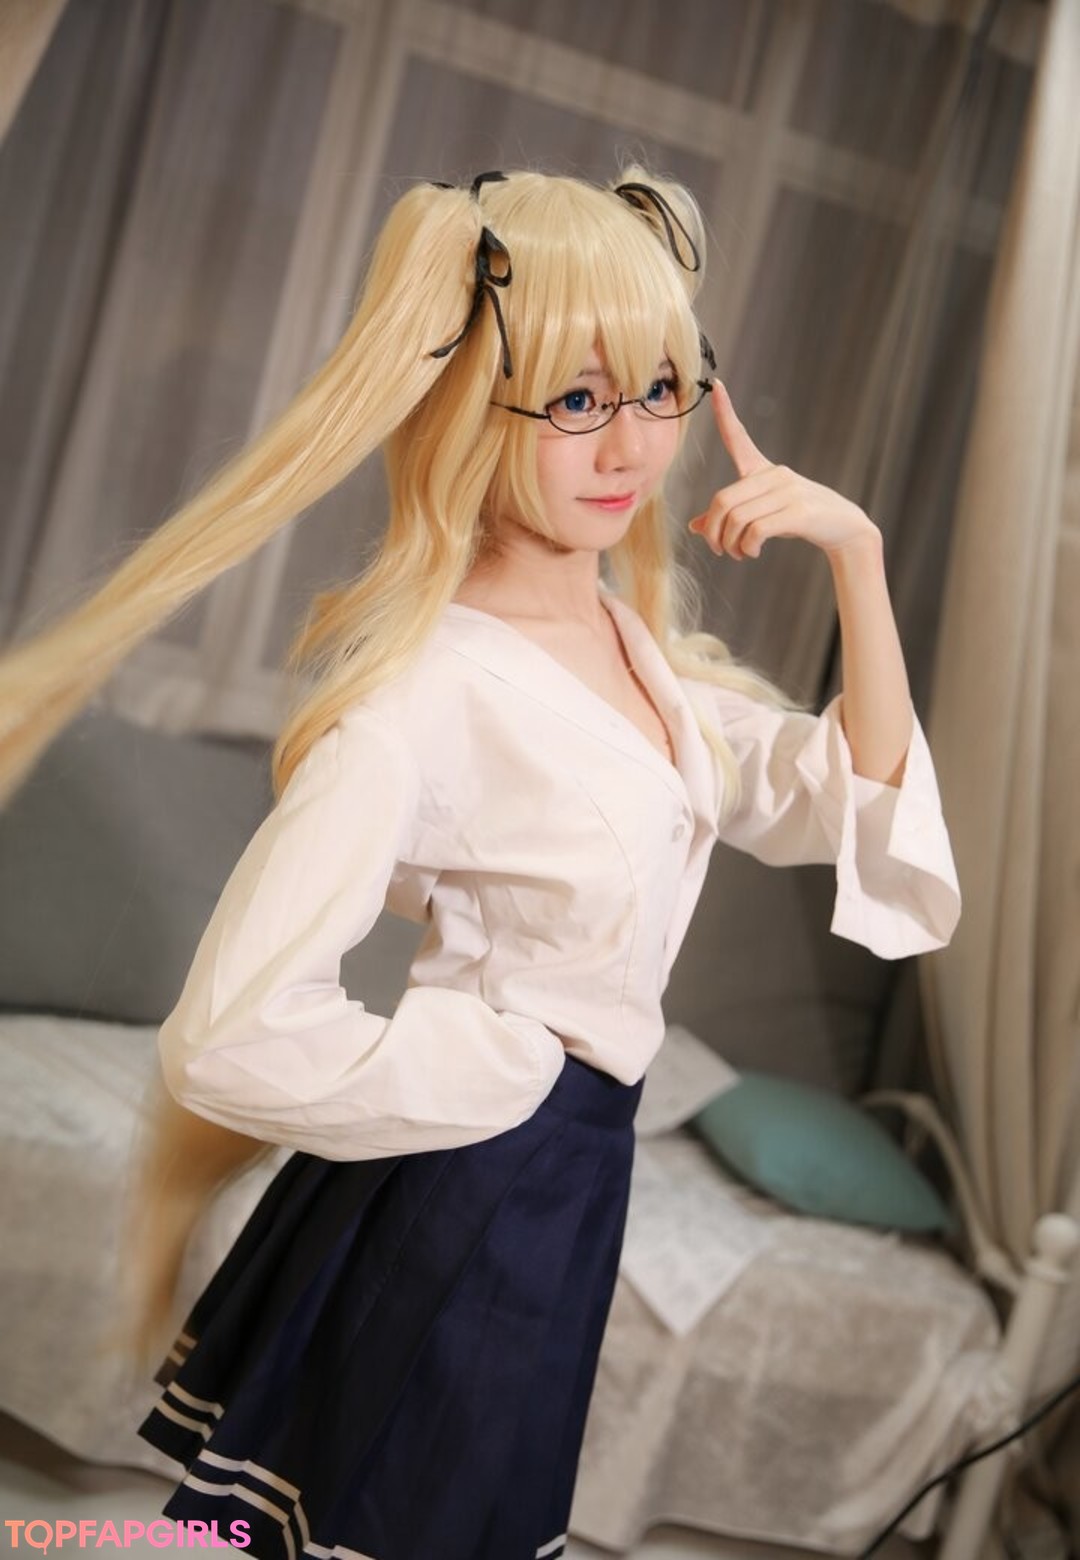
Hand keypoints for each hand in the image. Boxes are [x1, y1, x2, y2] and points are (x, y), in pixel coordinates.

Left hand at [688, 381, 879, 560]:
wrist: (845, 529)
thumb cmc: (800, 521)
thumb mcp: (763, 516)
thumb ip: (730, 519)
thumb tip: (695, 527)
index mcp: (764, 471)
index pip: (739, 438)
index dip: (725, 413)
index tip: (715, 385)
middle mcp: (774, 475)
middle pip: (722, 500)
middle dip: (714, 531)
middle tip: (720, 550)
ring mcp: (787, 491)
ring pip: (737, 519)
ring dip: (731, 545)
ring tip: (739, 554)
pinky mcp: (798, 511)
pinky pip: (756, 530)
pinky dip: (748, 547)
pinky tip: (753, 552)